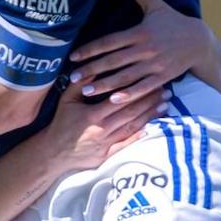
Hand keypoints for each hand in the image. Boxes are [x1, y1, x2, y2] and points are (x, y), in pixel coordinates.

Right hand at [43, 80, 165, 172]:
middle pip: (131, 113)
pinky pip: (126, 144)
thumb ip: (81, 84)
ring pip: (132, 127)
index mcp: (93, 114)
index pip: (120, 99)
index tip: (151, 80)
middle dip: (149, 101)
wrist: (54, 152)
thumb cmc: (61, 122)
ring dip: (149, 116)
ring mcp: (106, 143)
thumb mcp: (67, 99)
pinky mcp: (108, 155)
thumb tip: (93, 65)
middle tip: (165, 91)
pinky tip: (152, 127)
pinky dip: (139, 136)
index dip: (137, 90)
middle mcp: (102, 129)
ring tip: (165, 106)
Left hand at [67, 0, 211, 105]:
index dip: (90, 49)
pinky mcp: (163, 77)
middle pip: (114, 61)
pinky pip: (143, 88)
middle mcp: (145, 49)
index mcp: (140, 32)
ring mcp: (154, 65)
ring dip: (105, 85)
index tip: (74, 56)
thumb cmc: (174, 21)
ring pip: (126, 77)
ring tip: (87, 91)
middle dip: (92, 70)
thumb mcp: (155, 4)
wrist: (199, 41)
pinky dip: (129, 94)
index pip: (110, 42)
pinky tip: (113, 100)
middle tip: (73, 78)